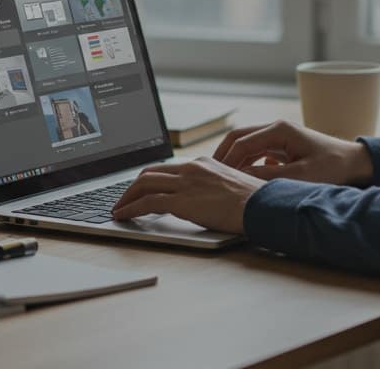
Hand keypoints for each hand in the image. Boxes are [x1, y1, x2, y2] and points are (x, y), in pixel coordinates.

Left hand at [111, 157, 264, 233]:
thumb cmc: (255, 202)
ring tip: (117, 209)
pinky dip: (130, 208)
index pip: (168, 168)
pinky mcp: (182, 200)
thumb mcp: (232, 187)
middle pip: (150, 172)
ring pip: (143, 184)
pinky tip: (122, 216)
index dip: (150, 179)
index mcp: (203, 163)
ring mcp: (185, 183)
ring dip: (126, 197)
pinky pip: (147, 202)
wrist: (262, 206)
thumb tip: (204, 201)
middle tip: (123, 198)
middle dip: (132, 186)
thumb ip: (213, 189)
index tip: (142, 189)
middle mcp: (191, 168)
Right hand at [213, 120, 373, 185]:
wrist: (358, 165)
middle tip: (211, 176)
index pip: (240, 142)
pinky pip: (258, 152)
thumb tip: (240, 179)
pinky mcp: (285, 147)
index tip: (214, 178)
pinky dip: (248, 163)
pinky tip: (246, 179)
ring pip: (247, 145)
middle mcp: (277, 129)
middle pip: (239, 138)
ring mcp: (281, 137)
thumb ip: (268, 177)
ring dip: (235, 160)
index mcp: (279, 130)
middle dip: (224, 156)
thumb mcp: (299, 176)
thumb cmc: (333, 168)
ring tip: (224, 180)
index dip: (225, 160)